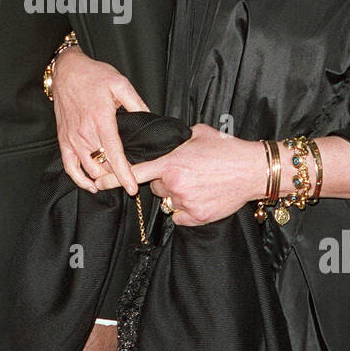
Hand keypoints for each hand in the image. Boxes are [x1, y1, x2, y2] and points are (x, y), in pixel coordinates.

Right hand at [51, 45, 147, 195]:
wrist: (67, 71)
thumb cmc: (93, 76)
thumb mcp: (120, 83)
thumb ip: (136, 103)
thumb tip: (149, 119)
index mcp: (101, 120)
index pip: (114, 154)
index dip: (124, 173)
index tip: (132, 187)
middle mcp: (85, 133)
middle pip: (102, 166)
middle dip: (117, 177)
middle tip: (131, 180)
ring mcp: (72, 138)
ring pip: (89, 169)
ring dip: (102, 178)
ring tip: (116, 181)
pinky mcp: (64, 140)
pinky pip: (70, 167)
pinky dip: (80, 179)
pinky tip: (92, 184)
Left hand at [94, 122, 267, 225]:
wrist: (251, 170)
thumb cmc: (227, 149)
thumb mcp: (198, 133)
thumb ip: (177, 139)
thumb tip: (167, 140)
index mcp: (171, 163)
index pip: (135, 171)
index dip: (114, 177)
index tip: (98, 182)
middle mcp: (175, 184)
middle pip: (156, 186)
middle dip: (165, 180)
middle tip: (187, 172)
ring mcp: (185, 202)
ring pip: (169, 201)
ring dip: (178, 194)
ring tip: (199, 183)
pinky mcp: (196, 217)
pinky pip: (180, 216)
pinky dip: (187, 209)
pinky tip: (202, 196)